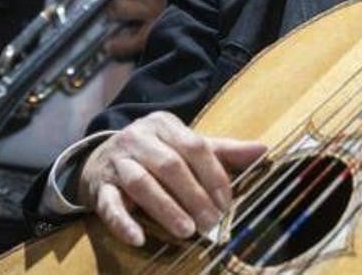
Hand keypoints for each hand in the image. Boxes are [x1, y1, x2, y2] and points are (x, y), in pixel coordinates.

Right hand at [79, 112, 265, 246]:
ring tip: (186, 231)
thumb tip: (262, 150)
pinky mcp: (99, 186)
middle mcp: (139, 137)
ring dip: (165, 208)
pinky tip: (138, 237)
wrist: (102, 158)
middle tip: (211, 223)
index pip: (195, 146)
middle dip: (194, 195)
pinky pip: (109, 204)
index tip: (226, 204)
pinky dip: (123, 222)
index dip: (213, 176)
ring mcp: (117, 161)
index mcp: (165, 124)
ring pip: (141, 182)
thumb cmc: (155, 154)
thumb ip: (223, 151)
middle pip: (170, 165)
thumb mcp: (187, 146)